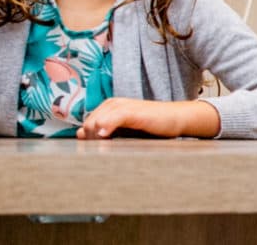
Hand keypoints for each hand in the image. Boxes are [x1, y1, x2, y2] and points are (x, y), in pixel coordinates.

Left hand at [76, 98, 219, 139]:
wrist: (175, 118)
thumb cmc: (152, 125)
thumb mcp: (125, 129)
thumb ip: (104, 130)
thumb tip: (81, 133)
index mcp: (110, 107)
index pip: (87, 124)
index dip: (88, 138)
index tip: (96, 150)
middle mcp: (113, 104)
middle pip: (89, 123)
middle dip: (90, 139)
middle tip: (100, 152)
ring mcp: (123, 107)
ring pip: (97, 120)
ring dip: (94, 136)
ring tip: (100, 148)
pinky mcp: (133, 111)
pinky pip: (114, 117)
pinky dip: (106, 125)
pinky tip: (103, 135)